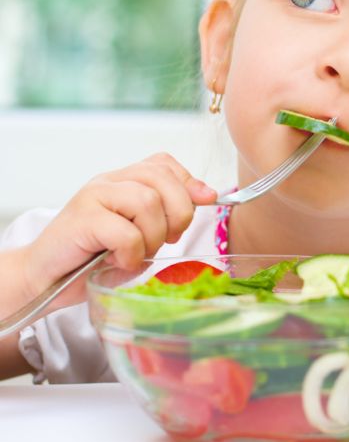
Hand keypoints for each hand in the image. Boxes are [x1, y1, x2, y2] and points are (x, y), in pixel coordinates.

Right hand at [22, 153, 216, 307]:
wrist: (46, 278)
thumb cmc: (96, 257)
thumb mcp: (141, 234)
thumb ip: (169, 213)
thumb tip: (209, 195)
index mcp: (124, 181)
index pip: (164, 164)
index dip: (189, 184)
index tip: (203, 204)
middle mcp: (109, 182)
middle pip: (162, 178)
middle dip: (179, 213)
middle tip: (169, 239)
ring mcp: (93, 197)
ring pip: (147, 202)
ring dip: (153, 236)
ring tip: (138, 253)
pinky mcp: (82, 219)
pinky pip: (125, 232)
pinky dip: (132, 253)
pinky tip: (121, 261)